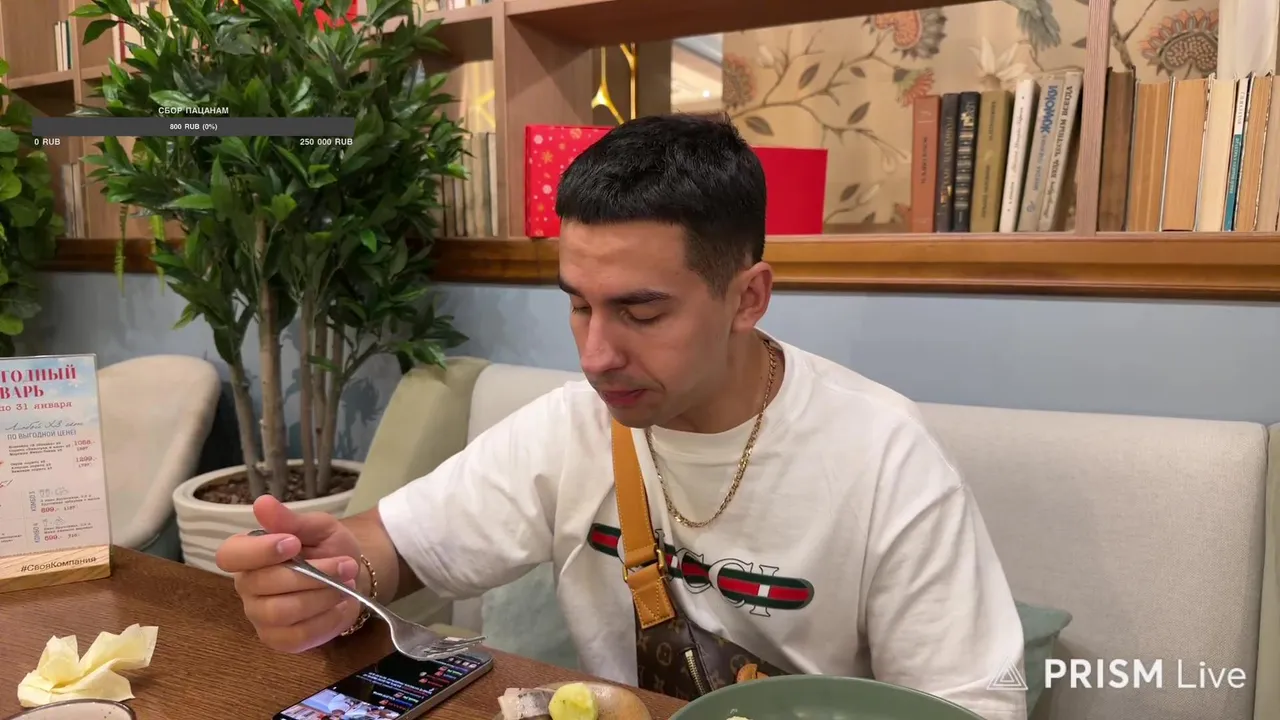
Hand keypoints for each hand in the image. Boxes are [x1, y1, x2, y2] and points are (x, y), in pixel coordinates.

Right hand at [215, 494, 364, 652]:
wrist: (351, 576)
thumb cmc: (328, 548)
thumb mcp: (318, 527)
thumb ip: (291, 520)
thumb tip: (262, 503)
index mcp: (248, 555)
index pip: (230, 556)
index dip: (258, 552)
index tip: (293, 543)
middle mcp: (247, 587)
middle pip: (264, 585)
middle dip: (312, 573)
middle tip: (345, 564)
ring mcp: (261, 618)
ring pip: (283, 611)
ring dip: (322, 595)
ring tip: (346, 582)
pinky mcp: (280, 640)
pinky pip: (299, 635)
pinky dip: (327, 618)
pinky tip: (340, 605)